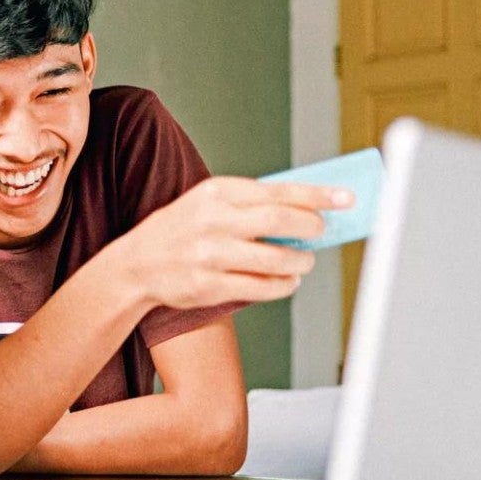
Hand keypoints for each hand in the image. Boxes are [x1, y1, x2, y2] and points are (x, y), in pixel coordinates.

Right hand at [109, 176, 353, 311]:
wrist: (134, 266)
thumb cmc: (180, 231)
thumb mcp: (206, 203)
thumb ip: (248, 204)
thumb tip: (304, 209)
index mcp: (214, 192)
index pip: (277, 191)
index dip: (317, 195)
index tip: (345, 197)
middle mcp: (211, 220)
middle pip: (279, 221)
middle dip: (311, 227)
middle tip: (323, 231)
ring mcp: (208, 255)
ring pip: (274, 259)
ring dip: (300, 262)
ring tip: (305, 261)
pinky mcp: (207, 285)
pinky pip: (260, 288)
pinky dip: (282, 286)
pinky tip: (288, 281)